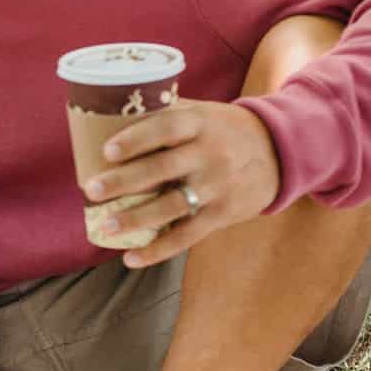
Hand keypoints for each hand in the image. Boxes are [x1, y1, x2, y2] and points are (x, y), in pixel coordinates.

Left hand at [83, 100, 280, 268]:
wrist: (280, 150)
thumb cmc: (223, 129)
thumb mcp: (202, 112)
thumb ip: (164, 112)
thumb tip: (105, 113)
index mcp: (201, 123)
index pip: (166, 128)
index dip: (136, 139)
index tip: (107, 150)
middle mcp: (211, 154)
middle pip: (162, 168)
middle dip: (124, 181)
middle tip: (91, 189)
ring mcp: (218, 186)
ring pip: (173, 206)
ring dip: (136, 219)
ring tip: (106, 226)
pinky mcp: (223, 213)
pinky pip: (187, 235)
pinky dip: (158, 249)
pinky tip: (130, 258)